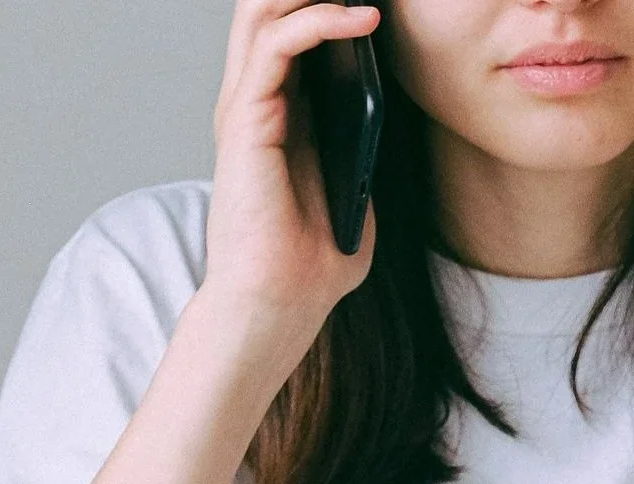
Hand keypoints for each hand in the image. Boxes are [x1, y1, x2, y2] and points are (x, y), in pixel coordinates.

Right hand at [203, 0, 381, 349]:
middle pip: (267, 4)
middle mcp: (254, 100)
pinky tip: (362, 18)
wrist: (279, 304)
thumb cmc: (311, 263)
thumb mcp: (355, 192)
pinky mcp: (246, 119)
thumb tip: (388, 122)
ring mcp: (246, 106)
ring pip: (262, 9)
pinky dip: (320, 20)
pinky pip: (276, 44)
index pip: (291, 26)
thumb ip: (362, 152)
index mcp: (279, 113)